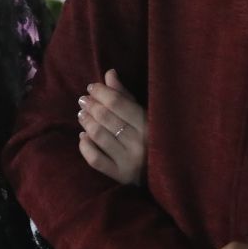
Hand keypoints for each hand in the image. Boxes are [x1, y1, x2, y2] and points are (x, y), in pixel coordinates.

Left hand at [77, 69, 145, 185]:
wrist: (166, 173)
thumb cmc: (152, 137)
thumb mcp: (144, 115)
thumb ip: (125, 96)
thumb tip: (109, 73)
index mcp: (148, 123)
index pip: (118, 102)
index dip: (101, 92)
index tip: (92, 88)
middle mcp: (139, 143)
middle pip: (106, 118)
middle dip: (91, 106)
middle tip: (83, 101)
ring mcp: (129, 161)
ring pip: (99, 136)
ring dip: (86, 122)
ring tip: (82, 115)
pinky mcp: (120, 175)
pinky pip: (95, 159)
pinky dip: (85, 146)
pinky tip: (83, 137)